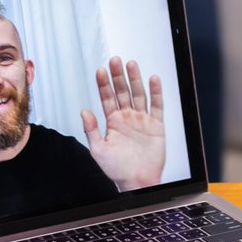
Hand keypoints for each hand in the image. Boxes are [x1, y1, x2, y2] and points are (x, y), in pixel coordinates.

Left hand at [82, 57, 165, 189]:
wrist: (137, 180)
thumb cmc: (118, 168)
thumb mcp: (98, 150)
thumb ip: (90, 129)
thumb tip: (84, 111)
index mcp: (113, 121)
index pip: (107, 98)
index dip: (104, 84)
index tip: (100, 70)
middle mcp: (127, 117)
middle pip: (123, 91)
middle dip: (118, 76)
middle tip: (115, 61)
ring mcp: (142, 119)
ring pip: (138, 94)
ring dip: (135, 79)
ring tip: (131, 65)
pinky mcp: (156, 125)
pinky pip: (157, 106)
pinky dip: (156, 92)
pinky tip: (153, 80)